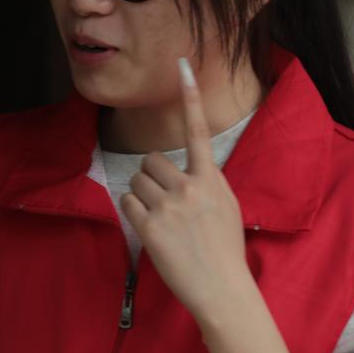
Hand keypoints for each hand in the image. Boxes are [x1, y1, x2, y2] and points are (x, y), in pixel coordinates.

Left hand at [120, 58, 250, 317]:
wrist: (223, 288)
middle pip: (150, 160)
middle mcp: (189, 186)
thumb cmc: (225, 250)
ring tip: (162, 220)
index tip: (182, 63)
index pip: (198, 130)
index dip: (189, 95)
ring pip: (136, 180)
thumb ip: (207, 184)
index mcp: (211, 179)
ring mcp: (168, 205)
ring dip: (142, 196)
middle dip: (151, 177)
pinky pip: (127, 202)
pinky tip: (152, 230)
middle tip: (165, 201)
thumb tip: (190, 172)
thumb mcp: (226, 207)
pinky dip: (133, 213)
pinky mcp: (149, 225)